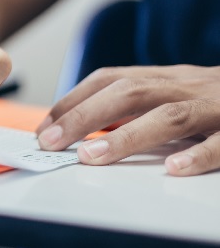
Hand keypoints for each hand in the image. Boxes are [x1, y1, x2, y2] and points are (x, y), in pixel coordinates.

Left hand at [36, 65, 219, 175]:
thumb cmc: (218, 98)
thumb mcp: (176, 92)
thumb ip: (137, 105)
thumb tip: (82, 128)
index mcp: (166, 76)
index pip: (110, 79)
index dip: (74, 100)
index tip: (44, 126)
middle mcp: (187, 84)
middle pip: (129, 92)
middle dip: (84, 116)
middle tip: (52, 142)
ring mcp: (218, 105)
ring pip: (170, 115)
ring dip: (127, 136)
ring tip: (92, 157)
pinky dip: (200, 154)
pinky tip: (175, 170)